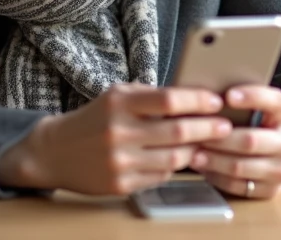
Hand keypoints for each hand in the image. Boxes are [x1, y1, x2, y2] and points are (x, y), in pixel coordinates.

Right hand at [0, 84, 232, 195]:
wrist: (55, 152)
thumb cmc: (94, 118)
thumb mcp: (117, 95)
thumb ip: (151, 96)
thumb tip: (194, 97)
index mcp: (120, 103)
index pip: (169, 99)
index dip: (198, 100)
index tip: (217, 100)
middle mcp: (119, 132)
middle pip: (178, 130)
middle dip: (208, 128)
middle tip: (225, 125)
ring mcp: (120, 161)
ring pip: (175, 158)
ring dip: (196, 150)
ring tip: (209, 142)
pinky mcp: (121, 185)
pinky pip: (161, 176)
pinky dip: (175, 168)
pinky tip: (182, 159)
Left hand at [189, 86, 280, 199]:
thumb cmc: (269, 123)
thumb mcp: (267, 105)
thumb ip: (248, 97)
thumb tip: (212, 92)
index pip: (272, 102)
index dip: (251, 97)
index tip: (228, 95)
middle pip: (250, 141)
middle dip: (219, 138)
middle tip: (195, 134)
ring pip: (240, 167)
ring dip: (213, 160)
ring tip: (193, 153)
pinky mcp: (272, 191)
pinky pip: (238, 186)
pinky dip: (217, 176)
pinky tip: (204, 168)